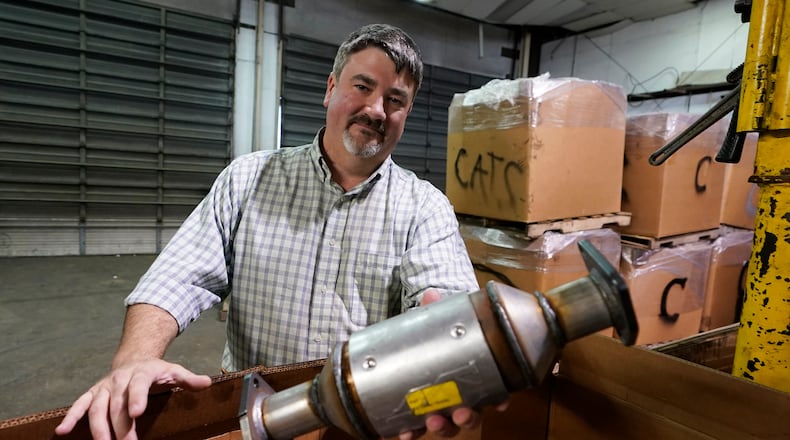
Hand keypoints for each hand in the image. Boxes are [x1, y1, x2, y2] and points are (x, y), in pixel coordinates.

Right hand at [54, 359, 211, 439]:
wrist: (134, 357)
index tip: (136, 413)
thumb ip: (188, 379)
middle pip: (117, 404)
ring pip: (96, 408)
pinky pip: (79, 405)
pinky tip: (62, 431)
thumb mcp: (175, 371)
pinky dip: (70, 417)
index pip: (139, 385)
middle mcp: (119, 379)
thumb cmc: (156, 370)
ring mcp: (104, 387)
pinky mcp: (93, 393)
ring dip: (97, 428)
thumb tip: (207, 383)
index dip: (137, 398)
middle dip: (120, 426)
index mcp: (142, 373)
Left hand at [397, 290, 508, 438]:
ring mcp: (441, 408)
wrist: (415, 346)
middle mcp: (462, 397)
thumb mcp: (437, 322)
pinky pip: (418, 429)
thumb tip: (430, 295)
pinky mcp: (419, 413)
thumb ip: (434, 311)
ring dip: (443, 427)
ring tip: (432, 420)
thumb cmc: (436, 338)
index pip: (494, 392)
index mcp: (474, 376)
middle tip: (460, 412)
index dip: (499, 400)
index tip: (499, 403)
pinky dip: (412, 432)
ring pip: (449, 425)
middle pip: (472, 415)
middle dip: (467, 417)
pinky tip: (404, 432)